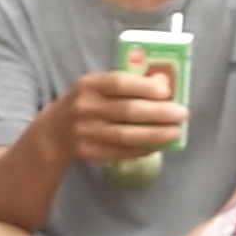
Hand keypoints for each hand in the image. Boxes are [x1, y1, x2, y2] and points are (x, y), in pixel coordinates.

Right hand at [62, 67, 186, 168]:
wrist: (54, 131)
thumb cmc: (86, 102)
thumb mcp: (98, 86)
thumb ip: (128, 84)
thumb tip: (164, 83)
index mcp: (88, 84)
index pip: (119, 83)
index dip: (144, 87)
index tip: (167, 91)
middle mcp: (84, 108)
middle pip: (127, 111)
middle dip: (158, 113)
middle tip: (182, 114)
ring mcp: (85, 132)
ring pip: (126, 135)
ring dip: (155, 134)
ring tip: (175, 133)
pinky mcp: (88, 152)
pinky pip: (120, 152)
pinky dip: (142, 149)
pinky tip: (158, 145)